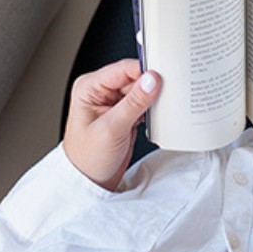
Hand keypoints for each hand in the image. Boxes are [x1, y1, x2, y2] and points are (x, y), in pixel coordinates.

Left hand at [63, 59, 161, 190]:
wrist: (89, 182)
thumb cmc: (87, 158)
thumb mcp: (112, 128)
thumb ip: (134, 102)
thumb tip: (152, 80)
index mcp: (89, 87)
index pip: (123, 69)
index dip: (144, 71)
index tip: (163, 78)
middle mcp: (101, 92)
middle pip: (135, 78)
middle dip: (151, 87)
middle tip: (164, 97)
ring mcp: (113, 103)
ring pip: (141, 91)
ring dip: (152, 100)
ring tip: (156, 112)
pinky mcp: (124, 115)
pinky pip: (143, 104)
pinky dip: (151, 110)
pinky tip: (153, 119)